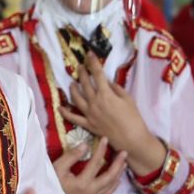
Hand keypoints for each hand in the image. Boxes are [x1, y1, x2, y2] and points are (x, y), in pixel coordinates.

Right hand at [52, 137, 127, 193]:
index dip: (101, 150)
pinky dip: (114, 185)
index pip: (96, 163)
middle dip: (118, 164)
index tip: (105, 139)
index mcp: (83, 183)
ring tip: (124, 164)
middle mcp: (91, 193)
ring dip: (118, 174)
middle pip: (110, 176)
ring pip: (111, 186)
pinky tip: (116, 179)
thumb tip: (86, 145)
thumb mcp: (57, 168)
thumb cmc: (50, 184)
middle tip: (124, 152)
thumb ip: (72, 156)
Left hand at [59, 54, 164, 174]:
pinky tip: (60, 107)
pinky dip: (65, 113)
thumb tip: (106, 82)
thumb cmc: (133, 118)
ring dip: (73, 89)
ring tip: (72, 83)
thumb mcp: (128, 99)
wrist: (131, 139)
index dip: (93, 63)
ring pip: (77, 98)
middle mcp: (95, 102)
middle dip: (82, 73)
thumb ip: (115, 88)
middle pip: (85, 84)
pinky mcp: (88, 125)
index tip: (89, 54)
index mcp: (106, 94)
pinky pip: (74, 118)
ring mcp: (89, 114)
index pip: (97, 74)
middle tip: (79, 66)